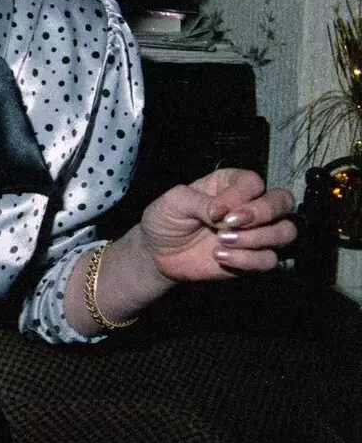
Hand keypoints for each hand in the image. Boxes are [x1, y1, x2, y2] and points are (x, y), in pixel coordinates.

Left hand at [139, 168, 296, 282]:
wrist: (157, 253)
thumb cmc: (165, 219)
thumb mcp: (173, 202)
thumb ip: (199, 201)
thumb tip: (222, 213)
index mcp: (230, 184)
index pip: (253, 182)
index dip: (239, 196)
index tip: (214, 212)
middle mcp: (250, 206)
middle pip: (283, 202)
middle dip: (263, 212)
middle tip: (232, 223)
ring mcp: (255, 233)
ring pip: (286, 232)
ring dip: (258, 238)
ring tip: (222, 241)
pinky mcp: (253, 258)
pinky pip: (270, 260)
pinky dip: (248, 260)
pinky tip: (219, 257)